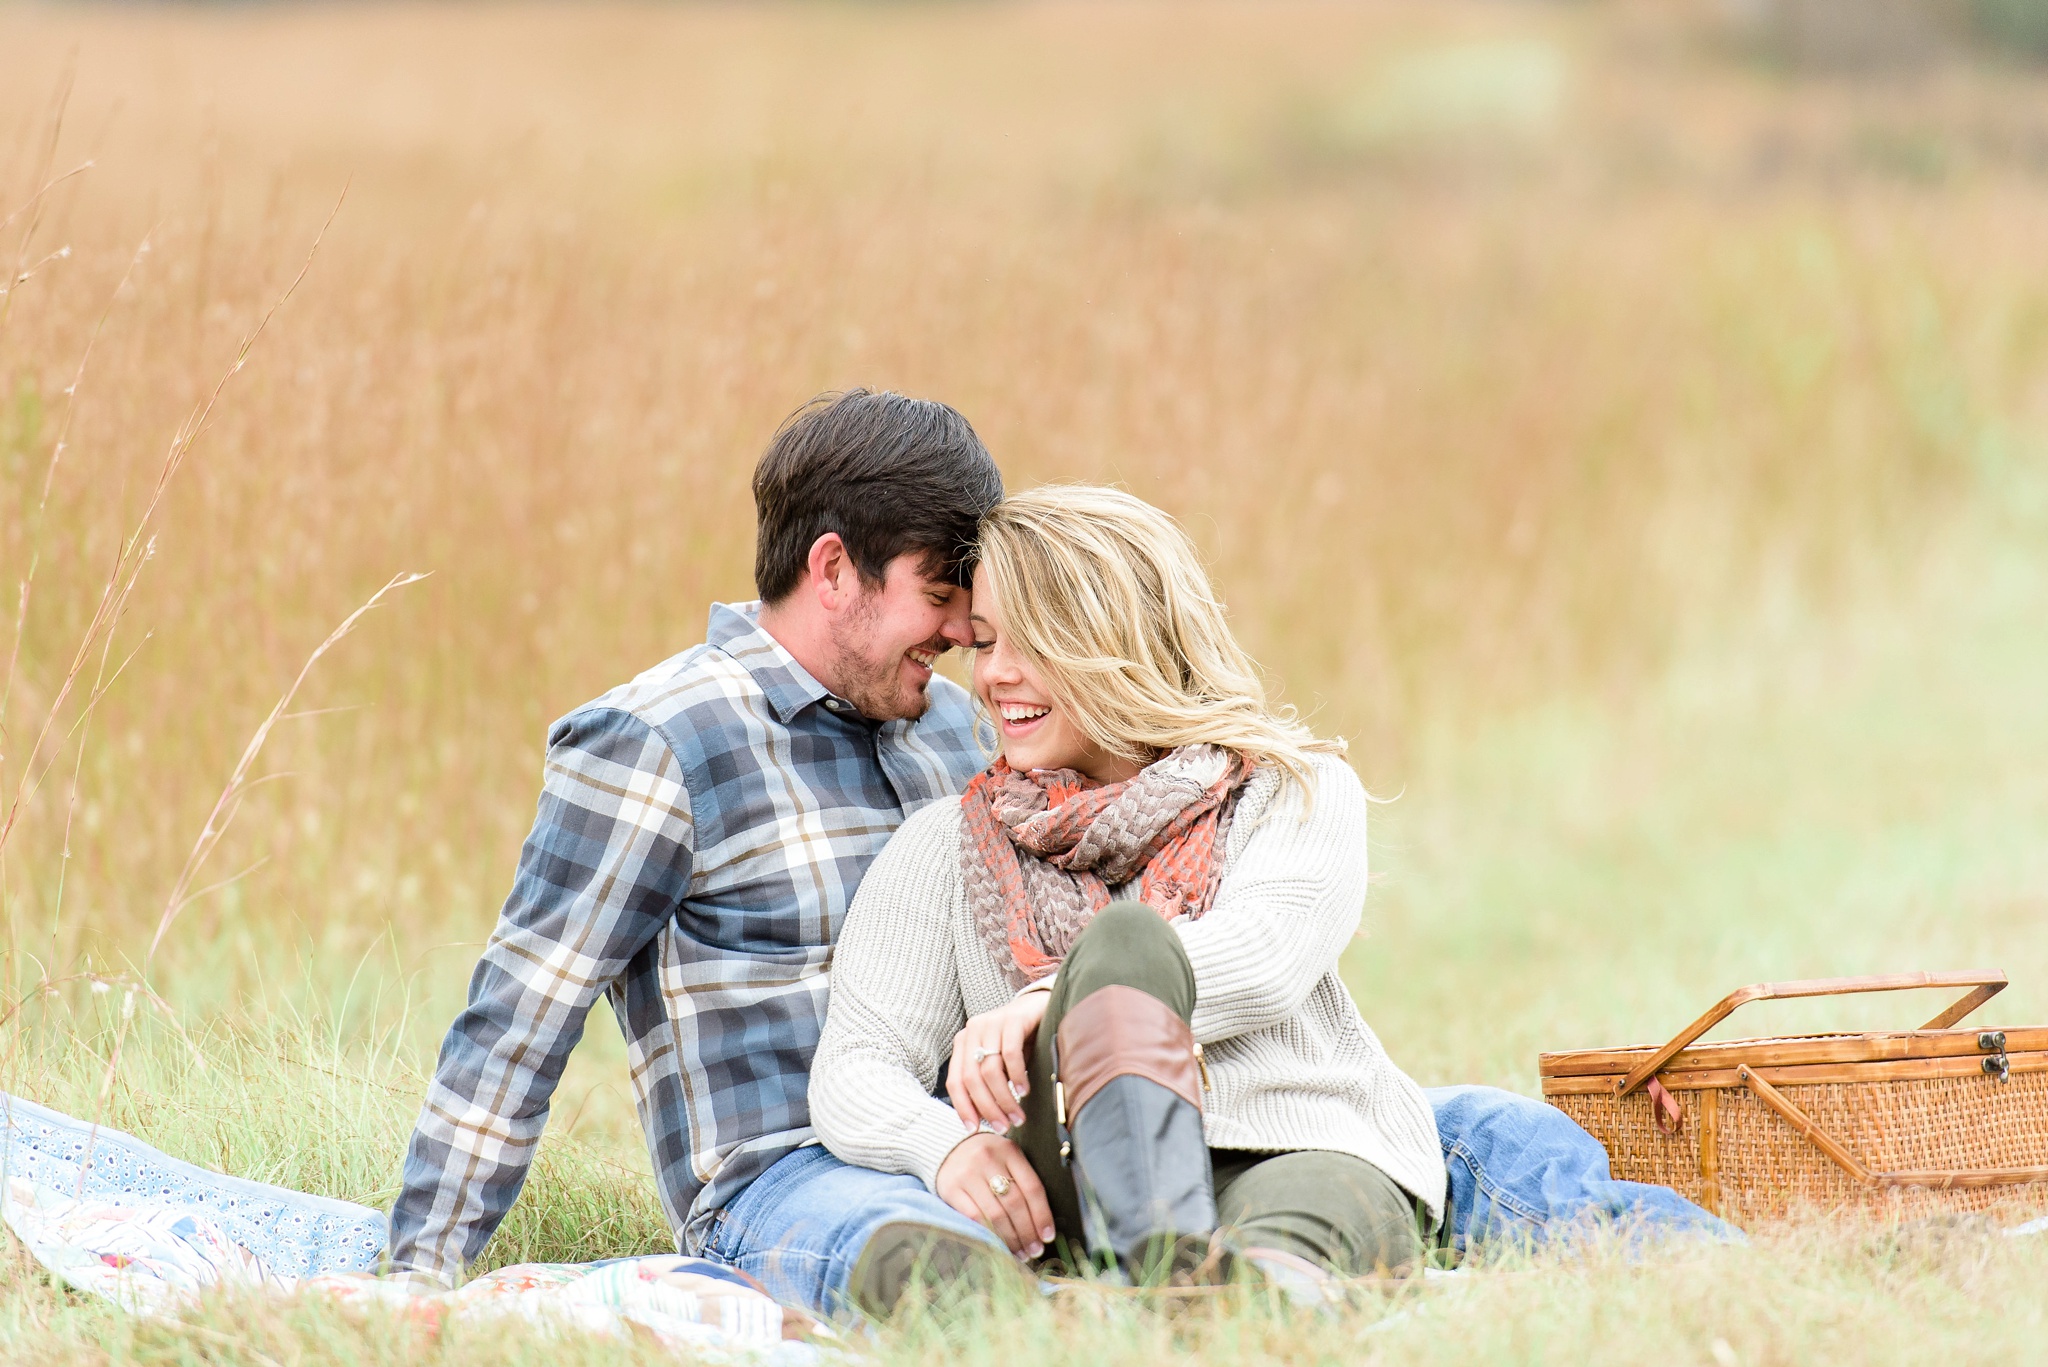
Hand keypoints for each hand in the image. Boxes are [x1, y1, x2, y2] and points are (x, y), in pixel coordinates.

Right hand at [935, 1133, 1054, 1256]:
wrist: (947, 1147)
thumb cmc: (987, 1158)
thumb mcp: (1008, 1158)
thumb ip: (1023, 1182)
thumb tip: (1042, 1224)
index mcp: (1009, 1151)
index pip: (1032, 1188)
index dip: (1042, 1216)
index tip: (1048, 1236)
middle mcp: (988, 1159)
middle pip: (1015, 1203)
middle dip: (1027, 1232)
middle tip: (1035, 1251)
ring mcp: (968, 1174)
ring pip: (995, 1214)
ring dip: (1011, 1238)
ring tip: (1020, 1253)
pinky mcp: (951, 1188)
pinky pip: (974, 1217)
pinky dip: (989, 1234)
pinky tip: (998, 1245)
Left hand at [948, 991, 1049, 1131]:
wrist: (1038, 1007)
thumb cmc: (1017, 1041)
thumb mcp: (997, 1062)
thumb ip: (986, 1082)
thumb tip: (982, 1119)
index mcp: (963, 1043)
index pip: (955, 1081)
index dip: (963, 1107)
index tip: (974, 1129)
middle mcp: (973, 1031)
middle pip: (972, 1078)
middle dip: (987, 1108)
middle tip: (1004, 1126)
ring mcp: (992, 1022)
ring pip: (990, 1070)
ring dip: (1004, 1098)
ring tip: (1017, 1115)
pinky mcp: (1012, 1019)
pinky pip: (1011, 1054)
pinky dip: (1017, 1076)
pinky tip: (1025, 1090)